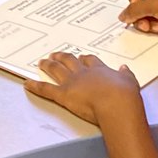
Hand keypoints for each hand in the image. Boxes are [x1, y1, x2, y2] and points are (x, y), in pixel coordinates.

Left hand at [25, 51, 143, 126]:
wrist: (116, 104)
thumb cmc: (125, 95)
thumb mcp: (130, 81)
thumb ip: (126, 75)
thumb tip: (124, 69)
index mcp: (99, 70)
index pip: (89, 61)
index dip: (84, 59)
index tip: (81, 57)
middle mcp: (83, 73)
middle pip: (70, 61)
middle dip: (62, 57)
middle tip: (56, 54)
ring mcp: (71, 82)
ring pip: (56, 70)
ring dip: (48, 65)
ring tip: (42, 62)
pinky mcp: (62, 94)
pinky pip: (46, 89)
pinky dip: (35, 86)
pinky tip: (27, 83)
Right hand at [119, 0, 157, 38]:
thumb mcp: (155, 4)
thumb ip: (135, 9)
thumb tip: (124, 15)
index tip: (137, 2)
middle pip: (133, 0)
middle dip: (137, 12)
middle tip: (143, 16)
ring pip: (139, 14)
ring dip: (144, 22)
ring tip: (152, 25)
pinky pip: (146, 22)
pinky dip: (150, 26)